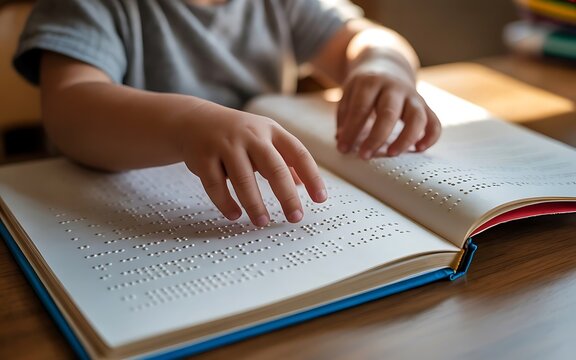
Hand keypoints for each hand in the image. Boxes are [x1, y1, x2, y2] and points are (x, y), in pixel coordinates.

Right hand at [175, 104, 326, 225]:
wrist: (194, 121)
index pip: (298, 154)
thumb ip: (284, 160)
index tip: (320, 198)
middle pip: (274, 167)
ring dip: (254, 204)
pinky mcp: (203, 157)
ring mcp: (225, 145)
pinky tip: (234, 214)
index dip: (312, 177)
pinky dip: (225, 202)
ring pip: (243, 179)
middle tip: (295, 217)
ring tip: (262, 221)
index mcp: (271, 131)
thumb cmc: (237, 134)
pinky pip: (216, 184)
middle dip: (286, 195)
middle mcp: (250, 135)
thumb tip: (304, 184)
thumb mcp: (264, 139)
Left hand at [336, 57, 440, 158]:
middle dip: (376, 137)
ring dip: (405, 138)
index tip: (343, 148)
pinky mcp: (424, 104)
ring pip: (417, 117)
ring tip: (392, 154)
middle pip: (389, 113)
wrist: (387, 64)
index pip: (361, 108)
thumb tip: (342, 141)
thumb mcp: (349, 93)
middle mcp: (394, 87)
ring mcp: (412, 95)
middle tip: (364, 155)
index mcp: (371, 82)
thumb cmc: (364, 86)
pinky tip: (419, 149)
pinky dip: (430, 137)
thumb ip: (345, 117)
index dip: (352, 131)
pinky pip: (434, 121)